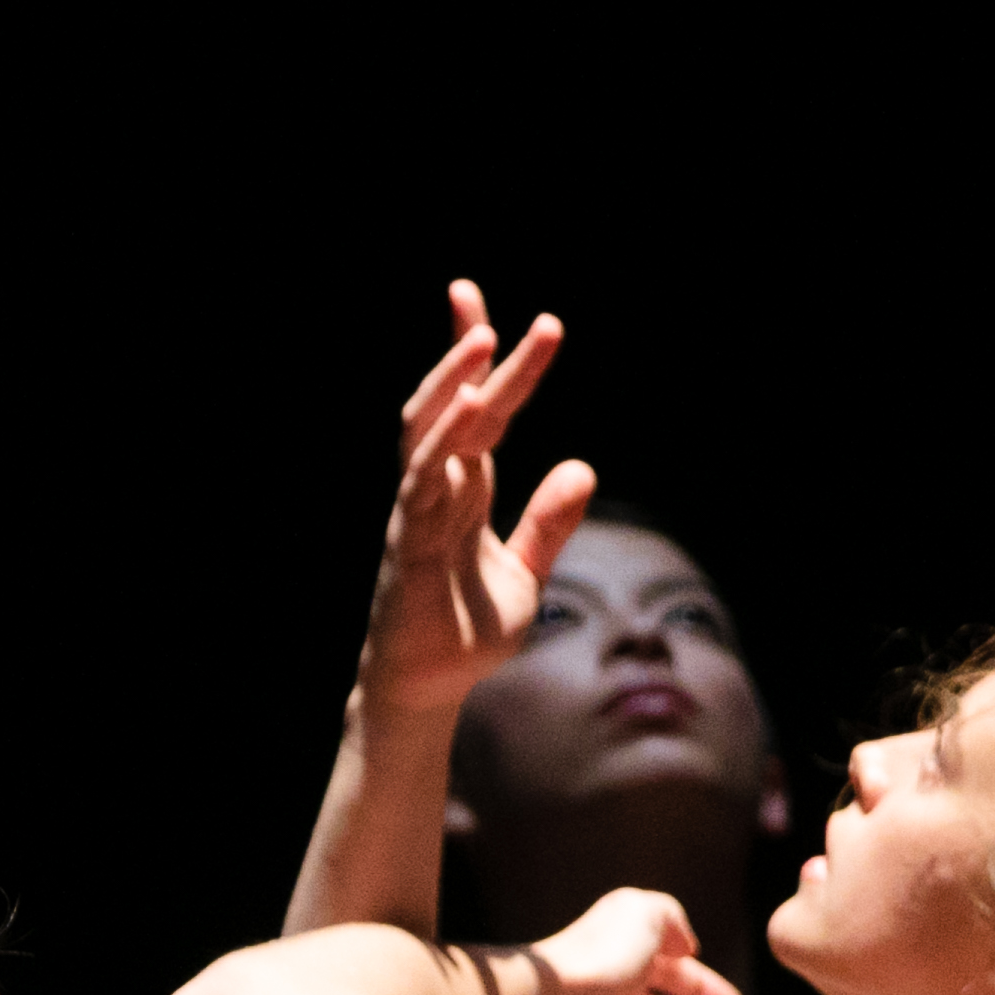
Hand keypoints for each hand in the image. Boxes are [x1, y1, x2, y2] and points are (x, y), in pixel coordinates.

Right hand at [355, 278, 597, 719]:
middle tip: (492, 306)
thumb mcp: (527, 570)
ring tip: (484, 337)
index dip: (487, 362)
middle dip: (469, 353)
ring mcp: (419, 509)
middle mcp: (436, 488)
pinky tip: (472, 409)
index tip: (495, 307)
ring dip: (456, 381)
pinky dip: (445, 441)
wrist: (430, 688)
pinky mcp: (411, 540)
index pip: (478, 412)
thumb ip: (550, 520)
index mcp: (464, 489)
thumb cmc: (469, 631)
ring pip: (431, 429)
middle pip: (453, 405)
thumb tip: (583, 467)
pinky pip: (424, 479)